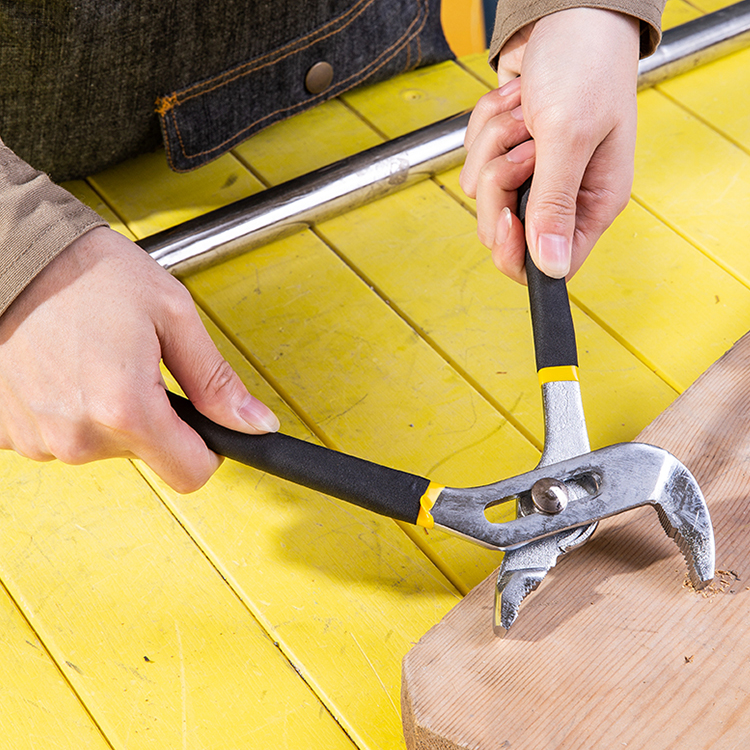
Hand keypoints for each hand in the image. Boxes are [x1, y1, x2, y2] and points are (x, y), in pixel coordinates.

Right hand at [0, 226, 278, 491]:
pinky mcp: (8, 433)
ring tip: (95, 359)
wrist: (12, 256)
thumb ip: (216, 381)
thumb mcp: (172, 315)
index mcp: (126, 409)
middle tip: (136, 363)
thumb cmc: (87, 274)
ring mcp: (38, 438)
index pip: (191, 473)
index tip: (202, 423)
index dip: (208, 449)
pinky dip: (71, 410)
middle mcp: (78, 435)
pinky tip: (64, 370)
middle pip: (148, 455)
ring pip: (103, 446)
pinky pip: (61, 437)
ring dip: (109, 412)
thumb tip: (256, 424)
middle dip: (154, 417)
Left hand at [460, 8, 639, 281]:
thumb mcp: (569, 136)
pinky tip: (514, 102)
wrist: (567, 14)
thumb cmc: (584, 65)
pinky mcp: (506, 152)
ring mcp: (531, 175)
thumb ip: (555, 205)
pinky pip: (473, 159)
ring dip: (493, 145)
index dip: (517, 252)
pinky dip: (484, 127)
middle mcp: (562, 196)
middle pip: (503, 229)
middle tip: (523, 146)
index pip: (550, 263)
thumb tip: (553, 268)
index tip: (503, 218)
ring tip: (526, 113)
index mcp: (592, 203)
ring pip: (481, 192)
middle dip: (498, 185)